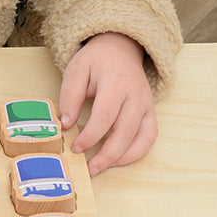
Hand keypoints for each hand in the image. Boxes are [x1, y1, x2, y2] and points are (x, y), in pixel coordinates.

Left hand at [58, 32, 156, 175]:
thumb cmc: (96, 61)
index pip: (105, 115)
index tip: (75, 147)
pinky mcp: (150, 112)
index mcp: (115, 82)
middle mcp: (135, 95)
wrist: (120, 48)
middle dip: (106, 154)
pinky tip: (118, 160)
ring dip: (122, 158)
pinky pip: (150, 137)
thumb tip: (65, 124)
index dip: (90, 135)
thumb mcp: (76, 70)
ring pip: (141, 138)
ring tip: (101, 167)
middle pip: (125, 131)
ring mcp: (146, 104)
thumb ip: (69, 96)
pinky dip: (137, 152)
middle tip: (89, 168)